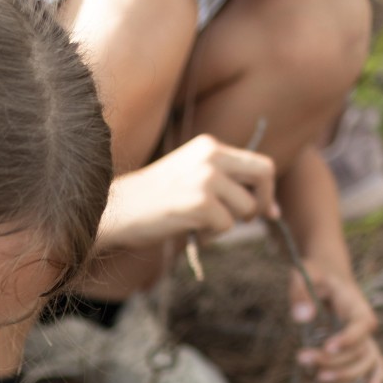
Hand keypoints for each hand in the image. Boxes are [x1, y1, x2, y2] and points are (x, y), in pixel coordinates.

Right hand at [103, 134, 278, 249]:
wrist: (115, 210)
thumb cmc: (151, 201)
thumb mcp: (189, 175)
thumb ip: (221, 180)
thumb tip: (263, 204)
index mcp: (209, 146)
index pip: (258, 163)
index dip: (267, 189)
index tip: (267, 209)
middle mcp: (211, 156)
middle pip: (264, 175)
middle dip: (262, 202)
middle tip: (251, 219)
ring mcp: (206, 178)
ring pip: (246, 208)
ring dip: (228, 223)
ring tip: (200, 224)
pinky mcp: (200, 203)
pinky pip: (227, 226)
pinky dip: (211, 235)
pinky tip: (189, 229)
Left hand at [291, 264, 382, 382]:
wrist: (326, 273)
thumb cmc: (315, 273)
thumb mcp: (304, 275)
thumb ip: (301, 294)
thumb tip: (302, 318)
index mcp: (355, 304)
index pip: (361, 325)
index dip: (348, 339)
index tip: (327, 346)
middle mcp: (363, 323)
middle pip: (360, 349)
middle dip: (333, 360)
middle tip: (302, 358)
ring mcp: (362, 336)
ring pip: (365, 361)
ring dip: (345, 374)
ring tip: (316, 378)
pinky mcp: (357, 345)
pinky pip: (373, 362)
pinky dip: (376, 376)